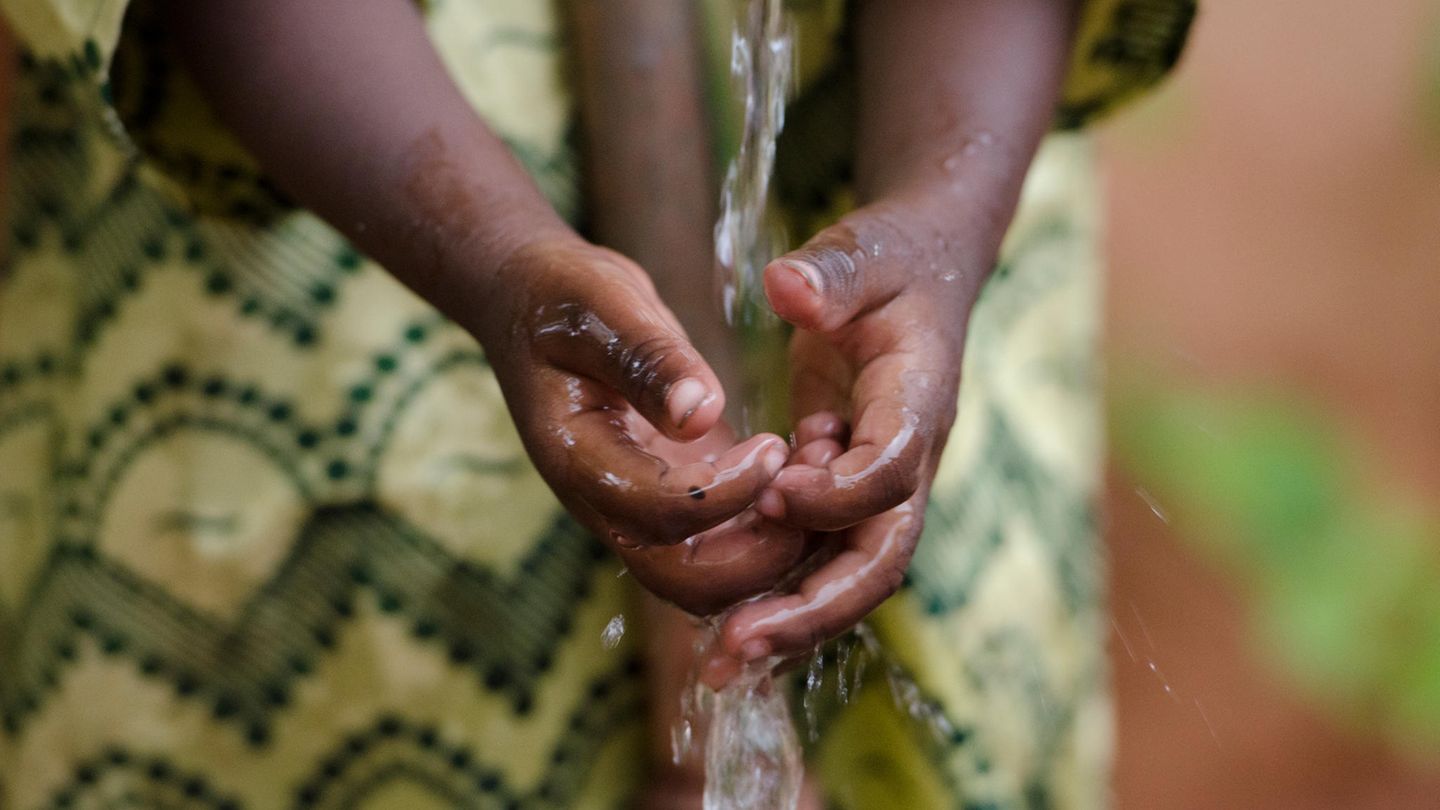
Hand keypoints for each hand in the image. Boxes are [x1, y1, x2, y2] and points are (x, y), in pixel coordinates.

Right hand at [476, 236, 813, 613]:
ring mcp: (639, 507)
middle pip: (685, 582)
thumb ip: (648, 359)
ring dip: (773, 549)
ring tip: (817, 476)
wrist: (535, 305)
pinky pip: (724, 544)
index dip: (725, 495)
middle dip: (759, 554)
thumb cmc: (564, 298)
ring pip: (711, 578)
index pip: (659, 514)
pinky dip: (771, 525)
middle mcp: (607, 504)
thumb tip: (702, 413)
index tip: (774, 446)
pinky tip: (806, 465)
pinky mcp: (673, 496)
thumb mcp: (602, 307)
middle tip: (811, 485)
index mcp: (578, 461)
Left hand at [711, 195, 989, 663]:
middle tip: (739, 644)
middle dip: (813, 608)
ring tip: (721, 664)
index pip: (893, 470)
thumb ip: (831, 273)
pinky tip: (725, 627)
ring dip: (790, 621)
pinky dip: (779, 592)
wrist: (926, 273)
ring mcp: (881, 484)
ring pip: (847, 574)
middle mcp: (908, 458)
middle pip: (878, 557)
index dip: (837, 494)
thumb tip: (788, 289)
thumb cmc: (892, 259)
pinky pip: (821, 556)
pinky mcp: (850, 489)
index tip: (770, 494)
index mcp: (920, 401)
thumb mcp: (863, 250)